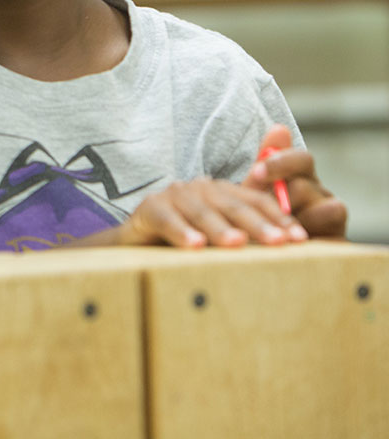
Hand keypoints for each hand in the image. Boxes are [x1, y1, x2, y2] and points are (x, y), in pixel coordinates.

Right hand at [117, 177, 306, 248]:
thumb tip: (296, 220)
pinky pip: (167, 218)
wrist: (139, 249)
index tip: (300, 239)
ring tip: (237, 244)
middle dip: (257, 224)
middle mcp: (199, 189)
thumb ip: (255, 226)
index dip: (278, 217)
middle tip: (278, 242)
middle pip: (232, 205)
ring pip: (201, 211)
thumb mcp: (225, 236)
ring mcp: (173, 196)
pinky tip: (195, 246)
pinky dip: (181, 231)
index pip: (256, 200)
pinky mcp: (149, 208)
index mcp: (222, 193)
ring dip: (220, 228)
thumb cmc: (189, 244)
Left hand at [243, 124, 347, 238]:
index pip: (302, 159)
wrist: (265, 259)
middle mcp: (319, 193)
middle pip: (307, 185)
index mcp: (299, 178)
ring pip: (330, 208)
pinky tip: (291, 246)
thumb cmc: (258, 223)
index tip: (257, 172)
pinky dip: (314, 239)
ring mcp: (331, 217)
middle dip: (283, 198)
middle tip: (263, 212)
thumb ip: (263, 168)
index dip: (282, 161)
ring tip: (277, 231)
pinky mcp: (338, 241)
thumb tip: (279, 128)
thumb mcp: (253, 196)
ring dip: (301, 219)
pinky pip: (336, 236)